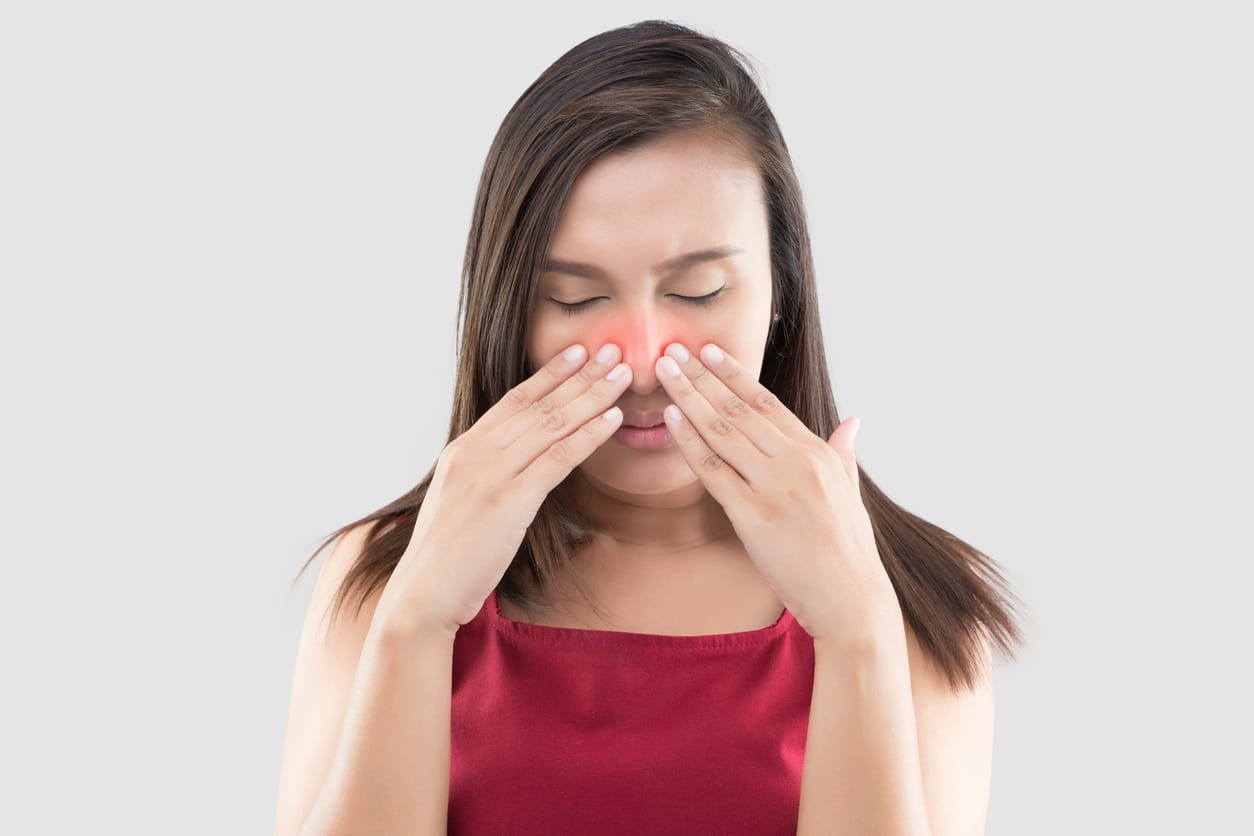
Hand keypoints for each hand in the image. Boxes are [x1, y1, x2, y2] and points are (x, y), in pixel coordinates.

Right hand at [376, 342, 633, 636]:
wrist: (422, 594)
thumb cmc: (447, 559)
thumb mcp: (462, 502)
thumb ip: (488, 476)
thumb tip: (520, 465)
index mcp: (463, 450)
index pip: (514, 401)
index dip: (550, 374)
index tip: (578, 352)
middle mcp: (475, 453)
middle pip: (538, 405)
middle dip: (580, 375)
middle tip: (612, 349)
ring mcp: (489, 474)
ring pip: (551, 424)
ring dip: (592, 396)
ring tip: (623, 374)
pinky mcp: (507, 501)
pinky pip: (556, 458)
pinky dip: (587, 434)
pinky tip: (612, 419)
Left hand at [653, 342, 896, 643]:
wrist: (851, 600)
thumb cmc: (849, 552)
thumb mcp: (851, 493)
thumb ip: (844, 453)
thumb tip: (852, 422)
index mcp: (818, 453)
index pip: (767, 402)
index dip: (733, 374)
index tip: (709, 351)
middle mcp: (796, 462)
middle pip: (738, 409)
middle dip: (702, 377)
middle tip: (673, 350)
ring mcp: (775, 487)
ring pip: (722, 432)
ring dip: (689, 398)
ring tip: (664, 372)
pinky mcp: (754, 516)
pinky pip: (714, 471)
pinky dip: (689, 442)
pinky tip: (670, 420)